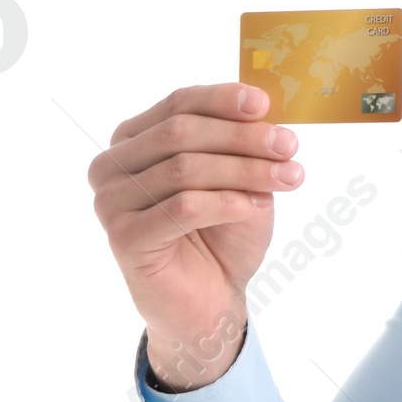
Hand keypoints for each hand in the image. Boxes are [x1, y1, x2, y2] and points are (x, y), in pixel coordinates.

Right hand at [89, 83, 304, 390]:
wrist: (210, 302)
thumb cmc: (222, 236)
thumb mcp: (240, 180)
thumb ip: (242, 145)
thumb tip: (264, 109)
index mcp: (134, 140)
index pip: (177, 104)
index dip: (221, 100)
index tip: (264, 103)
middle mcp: (113, 166)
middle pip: (181, 133)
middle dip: (242, 137)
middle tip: (289, 145)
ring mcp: (111, 202)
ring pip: (185, 169)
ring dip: (245, 170)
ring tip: (289, 177)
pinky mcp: (124, 237)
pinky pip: (183, 207)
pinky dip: (226, 202)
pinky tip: (255, 205)